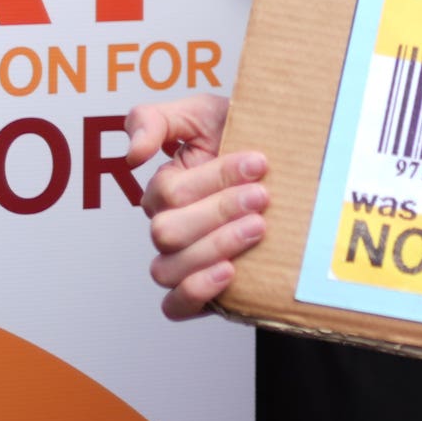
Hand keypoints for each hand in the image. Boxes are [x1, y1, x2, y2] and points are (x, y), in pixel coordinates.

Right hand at [129, 95, 267, 318]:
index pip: (170, 192)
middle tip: (262, 196)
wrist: (289, 167)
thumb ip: (154, 119)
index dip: (214, 178)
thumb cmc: (242, 140)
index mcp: (165, 190)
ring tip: (258, 227)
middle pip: (168, 231)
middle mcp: (168, 228)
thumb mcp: (203, 114)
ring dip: (215, 246)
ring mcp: (182, 261)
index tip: (259, 162)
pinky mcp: (200, 292)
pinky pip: (175, 307)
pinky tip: (229, 272)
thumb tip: (132, 154)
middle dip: (219, 211)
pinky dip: (195, 292)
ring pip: (169, 269)